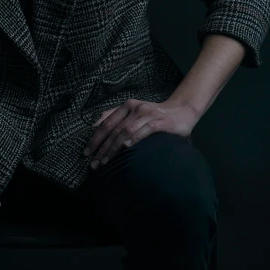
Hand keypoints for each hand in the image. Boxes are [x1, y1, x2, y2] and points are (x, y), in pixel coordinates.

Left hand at [83, 97, 198, 167]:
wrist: (182, 111)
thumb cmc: (155, 115)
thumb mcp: (134, 112)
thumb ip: (115, 116)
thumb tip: (94, 124)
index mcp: (127, 106)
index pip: (106, 123)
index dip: (95, 138)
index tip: (86, 153)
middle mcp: (136, 108)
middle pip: (114, 129)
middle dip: (102, 148)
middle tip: (93, 163)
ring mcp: (148, 114)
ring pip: (125, 131)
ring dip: (113, 148)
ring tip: (106, 161)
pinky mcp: (160, 122)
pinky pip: (143, 130)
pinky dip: (133, 139)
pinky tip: (125, 148)